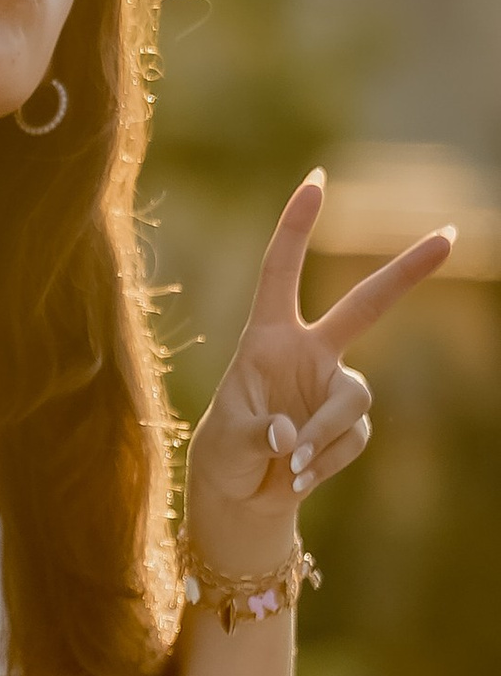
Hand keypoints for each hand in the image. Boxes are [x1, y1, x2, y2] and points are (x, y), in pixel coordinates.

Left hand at [186, 173, 451, 564]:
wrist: (242, 495)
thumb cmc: (225, 455)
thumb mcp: (226, 443)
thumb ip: (258, 435)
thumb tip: (292, 436)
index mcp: (268, 339)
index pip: (280, 273)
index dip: (296, 228)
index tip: (317, 180)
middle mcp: (309, 353)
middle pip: (366, 305)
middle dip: (407, 272)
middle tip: (450, 236)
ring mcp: (334, 386)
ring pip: (353, 399)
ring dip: (324, 436)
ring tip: (290, 468)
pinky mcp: (350, 423)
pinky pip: (350, 439)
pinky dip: (323, 463)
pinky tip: (296, 480)